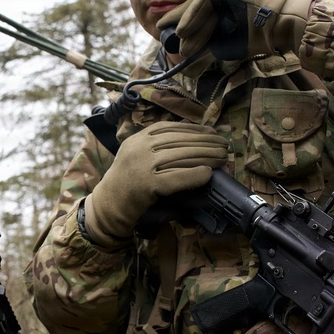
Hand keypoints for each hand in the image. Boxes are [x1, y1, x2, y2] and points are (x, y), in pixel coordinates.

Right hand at [84, 121, 227, 246]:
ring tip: (223, 158)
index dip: (195, 129)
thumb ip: (155, 145)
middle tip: (225, 145)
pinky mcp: (148, 185)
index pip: (171, 128)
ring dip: (206, 156)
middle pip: (180, 141)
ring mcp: (142, 166)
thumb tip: (190, 138)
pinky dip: (195, 175)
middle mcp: (139, 148)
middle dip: (206, 142)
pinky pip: (177, 177)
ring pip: (182, 156)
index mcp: (137, 138)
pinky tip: (208, 174)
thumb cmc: (125, 182)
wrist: (108, 206)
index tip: (212, 132)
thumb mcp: (135, 154)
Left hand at [159, 0, 315, 59]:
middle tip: (168, 38)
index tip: (176, 39)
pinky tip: (183, 29)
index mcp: (233, 3)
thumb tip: (191, 51)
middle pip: (199, 8)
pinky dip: (192, 14)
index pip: (205, 14)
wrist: (283, 22)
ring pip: (200, 3)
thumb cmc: (263, 36)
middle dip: (184, 25)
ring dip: (187, 23)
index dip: (189, 26)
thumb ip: (212, 43)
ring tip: (177, 38)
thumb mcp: (231, 42)